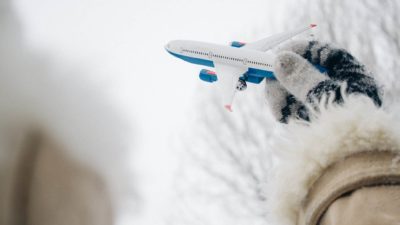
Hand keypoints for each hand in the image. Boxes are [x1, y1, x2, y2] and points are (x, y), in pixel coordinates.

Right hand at [265, 40, 381, 122]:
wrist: (352, 163)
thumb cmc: (346, 127)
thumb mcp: (324, 97)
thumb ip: (301, 76)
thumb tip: (280, 58)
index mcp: (352, 74)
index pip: (323, 52)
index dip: (299, 50)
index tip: (278, 55)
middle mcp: (338, 86)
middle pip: (305, 70)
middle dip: (285, 78)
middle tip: (270, 86)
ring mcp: (324, 103)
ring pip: (295, 88)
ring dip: (281, 95)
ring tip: (277, 109)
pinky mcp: (312, 117)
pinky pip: (293, 104)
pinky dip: (284, 107)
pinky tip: (281, 115)